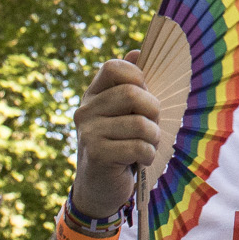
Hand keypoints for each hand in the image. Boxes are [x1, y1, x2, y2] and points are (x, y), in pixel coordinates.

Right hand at [71, 56, 159, 220]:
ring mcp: (88, 132)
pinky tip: (140, 161)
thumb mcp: (124, 114)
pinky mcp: (97, 154)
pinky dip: (149, 155)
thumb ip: (130, 85)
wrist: (99, 188)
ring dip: (153, 138)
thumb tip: (138, 51)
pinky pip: (139, 147)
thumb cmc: (120, 146)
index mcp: (93, 95)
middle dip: (153, 111)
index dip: (137, 77)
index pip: (114, 67)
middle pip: (132, 93)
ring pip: (140, 123)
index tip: (144, 95)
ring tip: (146, 146)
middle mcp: (85, 110)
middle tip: (151, 127)